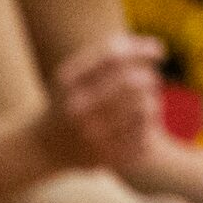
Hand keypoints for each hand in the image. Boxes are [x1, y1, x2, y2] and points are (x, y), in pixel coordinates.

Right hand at [36, 34, 163, 170]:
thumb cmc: (70, 100)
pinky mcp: (106, 155)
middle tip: (150, 79)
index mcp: (69, 82)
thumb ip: (109, 55)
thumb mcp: (76, 74)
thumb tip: (155, 46)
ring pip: (145, 106)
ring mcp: (91, 134)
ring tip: (145, 103)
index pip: (114, 57)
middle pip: (133, 81)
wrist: (43, 148)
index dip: (142, 50)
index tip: (159, 51)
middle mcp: (77, 108)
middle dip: (149, 76)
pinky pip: (145, 134)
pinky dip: (149, 125)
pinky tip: (141, 124)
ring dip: (152, 100)